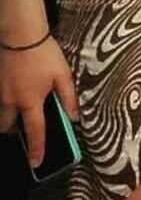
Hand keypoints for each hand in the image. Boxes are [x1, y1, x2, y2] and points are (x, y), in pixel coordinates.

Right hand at [0, 38, 76, 169]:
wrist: (19, 35)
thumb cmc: (44, 54)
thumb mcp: (63, 76)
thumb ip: (69, 98)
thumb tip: (75, 118)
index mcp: (30, 102)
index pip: (35, 132)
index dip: (36, 150)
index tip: (36, 164)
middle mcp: (10, 101)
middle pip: (8, 127)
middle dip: (15, 131)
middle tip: (27, 126)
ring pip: (1, 115)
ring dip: (9, 117)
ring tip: (23, 107)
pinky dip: (6, 102)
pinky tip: (17, 89)